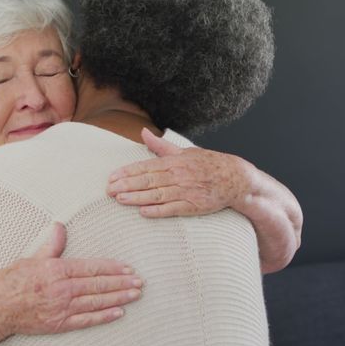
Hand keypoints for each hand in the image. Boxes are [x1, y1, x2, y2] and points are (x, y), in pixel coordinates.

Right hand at [0, 223, 142, 335]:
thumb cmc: (9, 282)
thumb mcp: (30, 259)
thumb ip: (51, 246)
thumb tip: (61, 227)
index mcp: (55, 270)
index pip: (91, 267)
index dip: (112, 268)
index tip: (128, 268)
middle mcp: (61, 290)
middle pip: (98, 285)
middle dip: (121, 283)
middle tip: (140, 282)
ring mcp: (60, 309)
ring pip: (96, 302)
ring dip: (118, 298)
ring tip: (135, 294)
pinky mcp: (58, 324)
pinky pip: (86, 320)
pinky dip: (103, 317)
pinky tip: (119, 313)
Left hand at [107, 128, 249, 217]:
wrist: (235, 179)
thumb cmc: (208, 164)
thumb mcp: (185, 151)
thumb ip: (161, 146)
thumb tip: (143, 133)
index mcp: (175, 162)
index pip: (146, 166)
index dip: (127, 172)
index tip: (112, 177)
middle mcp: (179, 176)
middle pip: (148, 180)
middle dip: (127, 185)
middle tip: (108, 190)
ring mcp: (186, 191)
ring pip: (157, 195)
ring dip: (137, 197)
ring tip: (120, 199)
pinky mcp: (194, 206)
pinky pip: (173, 209)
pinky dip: (158, 211)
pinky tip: (143, 212)